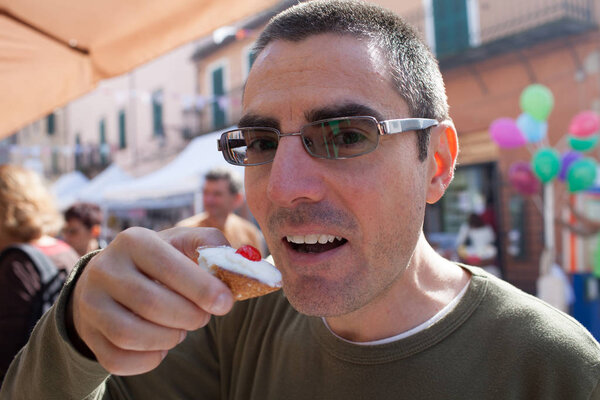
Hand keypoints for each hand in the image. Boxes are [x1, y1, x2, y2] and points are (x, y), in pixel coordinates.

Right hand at [68, 227, 234, 375]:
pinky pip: (118, 359)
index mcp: (134, 241)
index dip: (201, 288)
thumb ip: (213, 246)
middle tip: (203, 318)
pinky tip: (161, 345)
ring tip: (181, 329)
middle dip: (189, 317)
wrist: (109, 280)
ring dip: (168, 338)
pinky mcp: (88, 333)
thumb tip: (246, 262)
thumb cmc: (160, 262)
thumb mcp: (183, 244)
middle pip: (151, 303)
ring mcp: (91, 302)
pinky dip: (149, 359)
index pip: (169, 267)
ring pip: (132, 334)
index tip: (226, 303)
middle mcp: (106, 268)